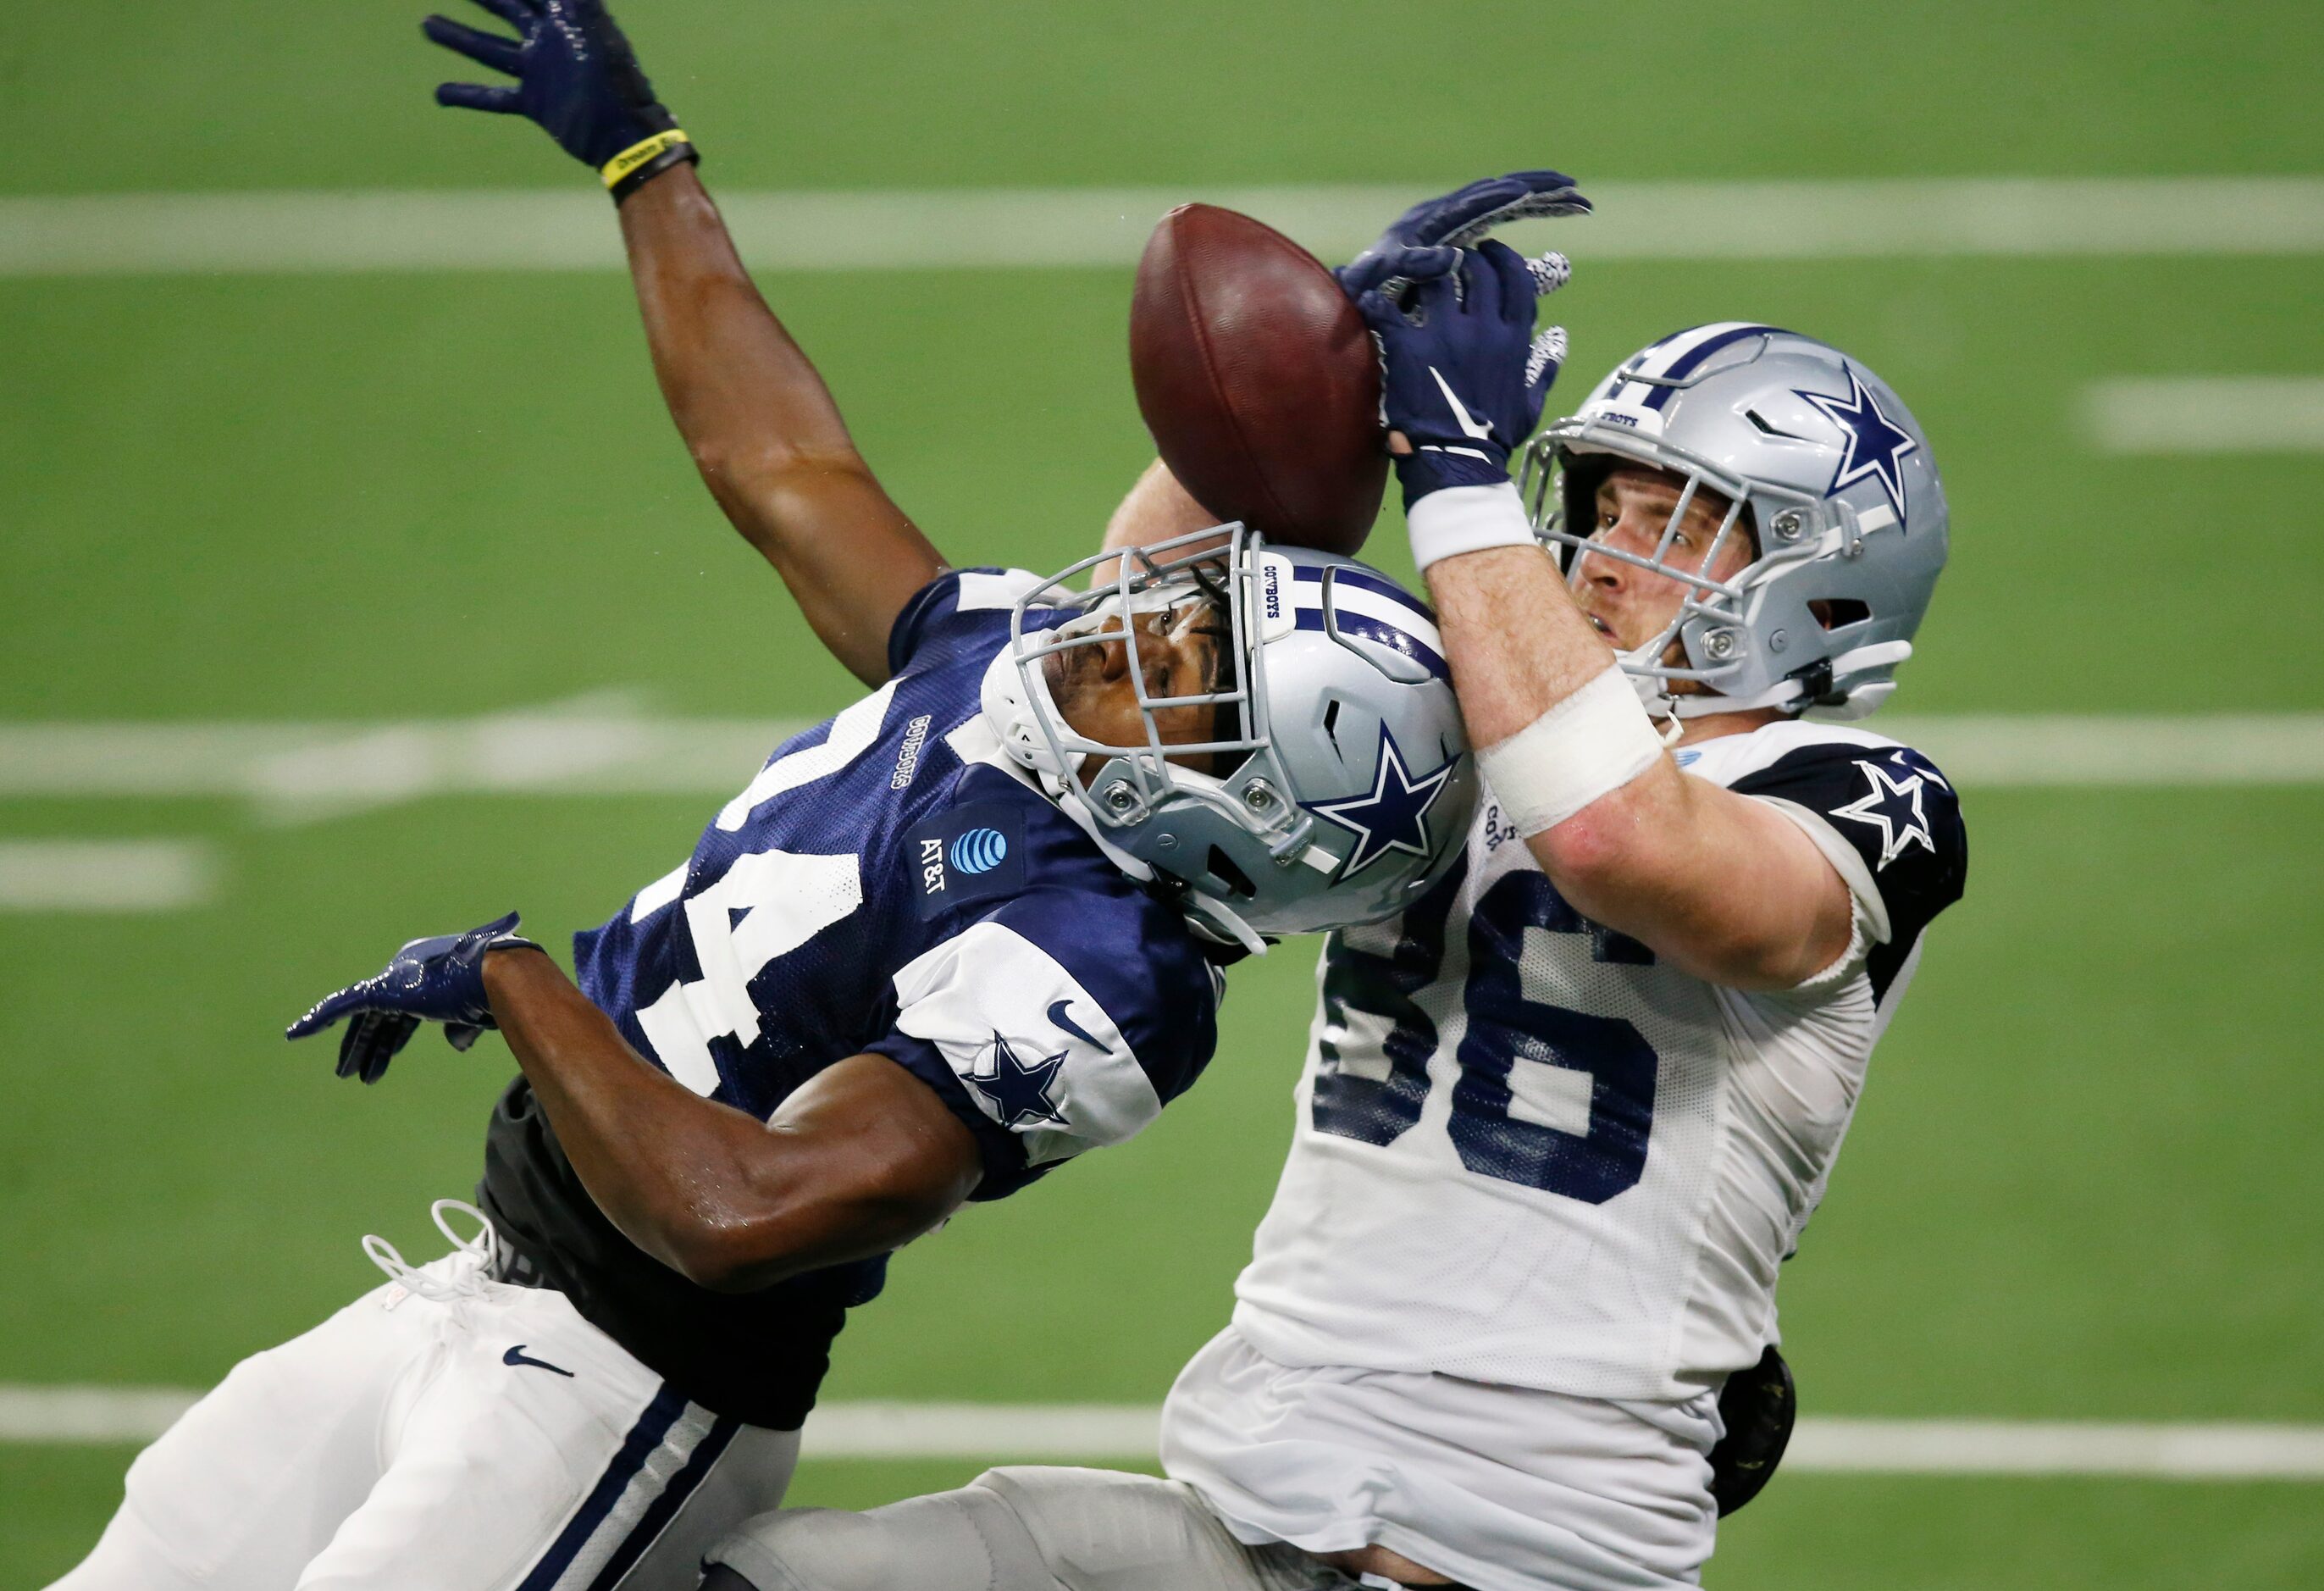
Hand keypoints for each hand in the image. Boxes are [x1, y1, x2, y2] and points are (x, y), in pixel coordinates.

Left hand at [286, 912, 541, 1083]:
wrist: (497, 976)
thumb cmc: (493, 994)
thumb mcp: (476, 1014)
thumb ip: (461, 1026)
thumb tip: (456, 1044)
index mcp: (429, 976)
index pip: (402, 1010)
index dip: (392, 1038)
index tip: (384, 1059)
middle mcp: (406, 972)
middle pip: (379, 1015)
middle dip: (368, 1045)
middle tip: (353, 1073)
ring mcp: (394, 979)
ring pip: (363, 1018)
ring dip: (353, 1048)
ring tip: (345, 1075)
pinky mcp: (383, 989)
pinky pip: (343, 1005)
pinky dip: (319, 1019)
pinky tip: (296, 1033)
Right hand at [423, 0, 695, 200]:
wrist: (622, 134)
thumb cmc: (613, 78)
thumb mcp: (593, 25)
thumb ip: (575, 0)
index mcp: (564, 18)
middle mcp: (547, 40)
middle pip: (507, 10)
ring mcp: (539, 72)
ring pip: (489, 50)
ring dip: (459, 38)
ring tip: (427, 24)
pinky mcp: (535, 103)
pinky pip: (494, 96)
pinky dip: (467, 95)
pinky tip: (439, 93)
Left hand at [1337, 169, 1590, 299]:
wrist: (1356, 292)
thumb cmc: (1366, 286)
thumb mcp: (1384, 276)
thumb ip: (1414, 265)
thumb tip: (1452, 257)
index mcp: (1432, 220)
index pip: (1478, 201)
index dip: (1508, 196)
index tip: (1536, 194)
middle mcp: (1447, 215)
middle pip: (1500, 192)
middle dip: (1537, 190)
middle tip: (1574, 190)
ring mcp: (1456, 224)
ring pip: (1507, 202)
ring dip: (1541, 201)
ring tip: (1577, 201)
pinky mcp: (1462, 236)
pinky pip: (1503, 219)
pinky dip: (1529, 215)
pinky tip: (1553, 216)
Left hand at [1354, 242, 1570, 506]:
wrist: (1457, 464)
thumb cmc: (1493, 439)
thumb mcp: (1530, 404)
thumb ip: (1545, 368)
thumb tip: (1558, 339)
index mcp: (1514, 339)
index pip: (1516, 279)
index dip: (1503, 259)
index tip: (1491, 252)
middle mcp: (1483, 329)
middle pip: (1477, 270)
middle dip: (1466, 257)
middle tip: (1453, 257)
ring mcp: (1444, 335)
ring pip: (1436, 278)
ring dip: (1426, 270)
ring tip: (1417, 271)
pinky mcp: (1409, 348)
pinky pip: (1388, 308)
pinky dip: (1377, 300)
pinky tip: (1372, 297)